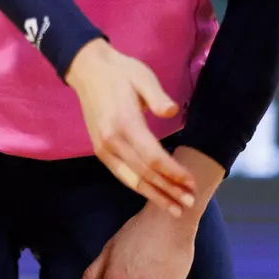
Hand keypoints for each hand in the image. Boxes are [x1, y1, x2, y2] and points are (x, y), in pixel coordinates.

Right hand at [65, 41, 197, 216]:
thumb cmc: (121, 72)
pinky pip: (121, 175)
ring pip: (131, 180)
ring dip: (155, 195)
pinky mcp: (100, 150)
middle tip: (189, 202)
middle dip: (168, 190)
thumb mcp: (143, 76)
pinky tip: (153, 194)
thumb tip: (172, 111)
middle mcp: (112, 141)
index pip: (153, 157)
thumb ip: (158, 96)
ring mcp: (103, 148)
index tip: (190, 182)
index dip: (173, 173)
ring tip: (174, 208)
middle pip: (144, 174)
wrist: (88, 70)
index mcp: (125, 123)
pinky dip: (138, 187)